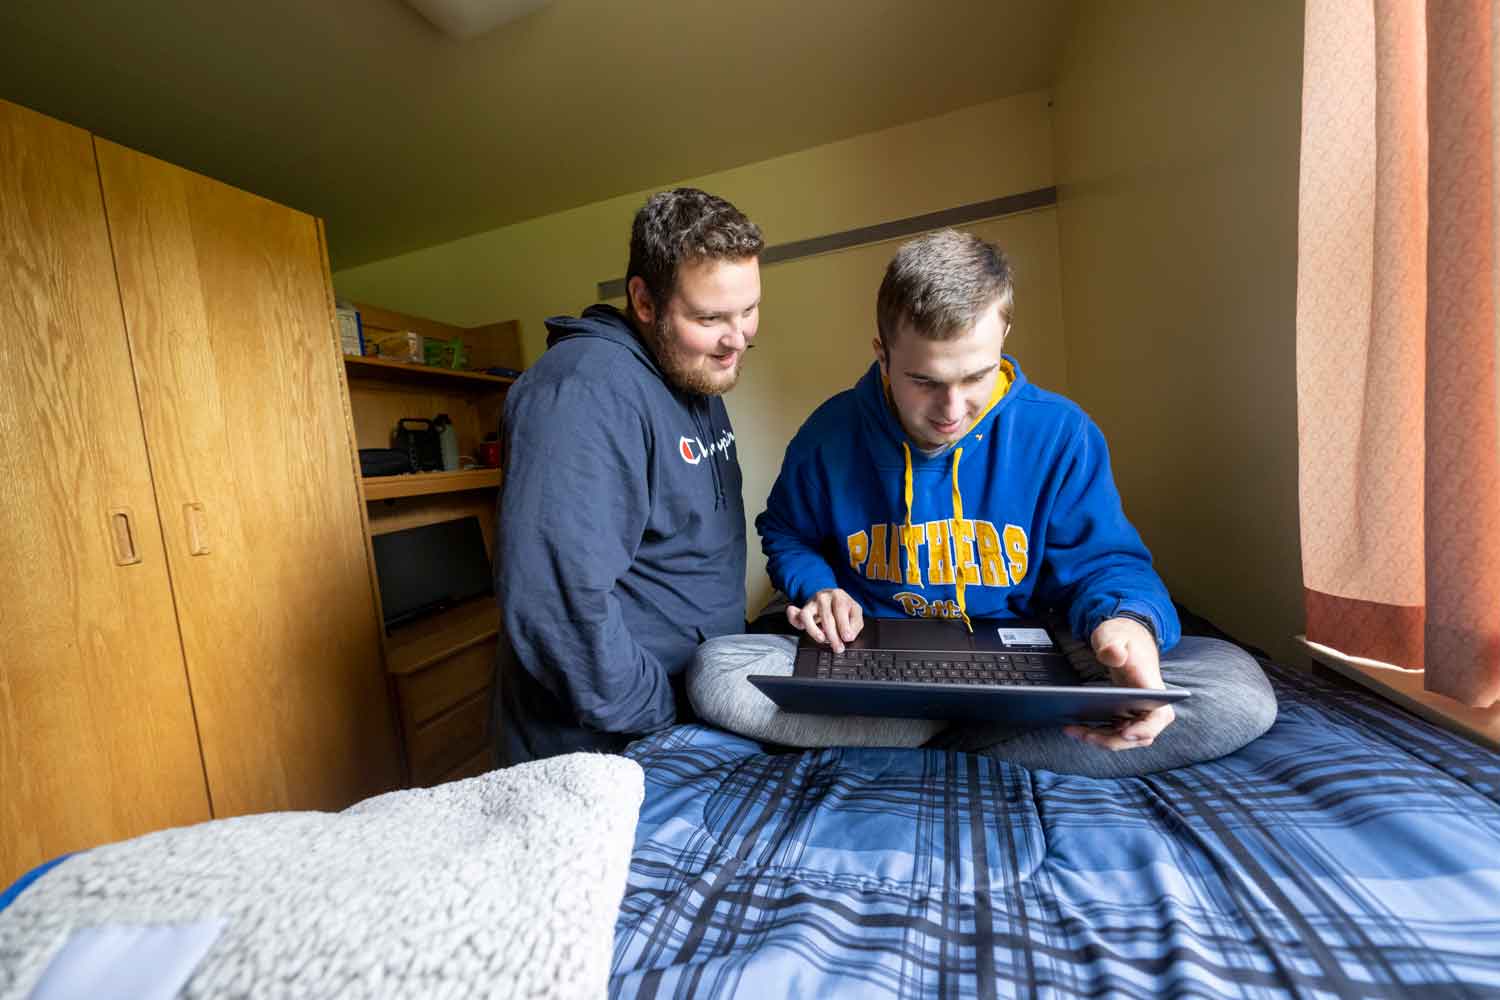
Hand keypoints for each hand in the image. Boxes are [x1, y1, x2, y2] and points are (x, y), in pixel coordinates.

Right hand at [786, 588, 864, 653]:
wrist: (830, 598)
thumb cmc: (843, 607)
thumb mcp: (855, 612)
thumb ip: (855, 624)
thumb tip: (848, 635)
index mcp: (839, 595)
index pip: (840, 609)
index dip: (844, 625)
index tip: (847, 638)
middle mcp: (823, 597)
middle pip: (825, 616)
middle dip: (832, 635)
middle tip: (838, 647)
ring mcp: (811, 603)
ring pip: (806, 615)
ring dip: (813, 630)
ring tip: (822, 639)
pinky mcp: (802, 610)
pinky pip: (794, 615)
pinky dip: (794, 621)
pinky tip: (801, 627)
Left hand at [1064, 616, 1174, 750]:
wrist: (1124, 639)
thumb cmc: (1123, 638)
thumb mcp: (1115, 636)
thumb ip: (1113, 645)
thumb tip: (1114, 655)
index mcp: (1153, 688)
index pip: (1159, 716)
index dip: (1145, 729)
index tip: (1125, 733)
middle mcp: (1151, 706)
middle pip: (1139, 735)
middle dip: (1112, 740)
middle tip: (1085, 735)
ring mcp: (1139, 713)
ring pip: (1124, 738)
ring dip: (1100, 739)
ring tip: (1073, 730)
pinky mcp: (1126, 715)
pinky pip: (1114, 732)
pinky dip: (1097, 734)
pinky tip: (1076, 728)